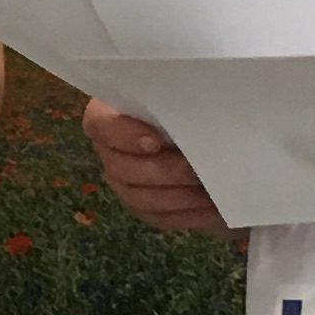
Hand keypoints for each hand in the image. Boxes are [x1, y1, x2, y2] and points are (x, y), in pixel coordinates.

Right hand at [83, 101, 234, 239]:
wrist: (215, 138)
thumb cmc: (200, 108)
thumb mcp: (192, 98)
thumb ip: (183, 104)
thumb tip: (198, 116)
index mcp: (113, 111)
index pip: (99, 124)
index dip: (123, 136)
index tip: (156, 143)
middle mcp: (111, 149)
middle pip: (121, 168)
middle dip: (163, 171)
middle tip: (195, 168)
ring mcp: (124, 182)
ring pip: (139, 197)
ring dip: (179, 195)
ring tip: (209, 189)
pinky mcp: (144, 207)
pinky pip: (159, 216)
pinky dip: (187, 213)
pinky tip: (211, 207)